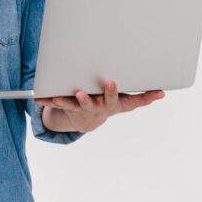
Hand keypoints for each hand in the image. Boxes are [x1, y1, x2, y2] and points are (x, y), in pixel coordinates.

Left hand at [34, 79, 164, 132]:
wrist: (87, 120)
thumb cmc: (109, 103)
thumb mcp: (127, 103)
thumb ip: (143, 97)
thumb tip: (163, 93)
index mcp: (111, 104)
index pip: (116, 99)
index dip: (112, 91)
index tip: (111, 81)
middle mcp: (96, 107)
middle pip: (93, 102)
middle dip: (90, 96)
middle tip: (90, 88)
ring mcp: (80, 108)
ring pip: (73, 105)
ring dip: (66, 101)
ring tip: (60, 97)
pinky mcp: (67, 107)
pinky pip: (56, 103)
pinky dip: (47, 101)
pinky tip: (38, 99)